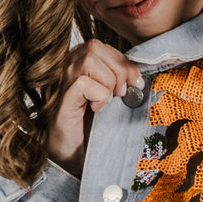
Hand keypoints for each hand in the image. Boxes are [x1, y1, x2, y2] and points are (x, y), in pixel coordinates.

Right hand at [48, 40, 143, 176]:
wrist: (75, 156)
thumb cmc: (93, 127)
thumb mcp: (114, 99)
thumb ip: (122, 81)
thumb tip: (140, 77)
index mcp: (80, 62)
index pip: (104, 46)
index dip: (124, 63)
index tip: (134, 84)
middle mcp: (68, 66)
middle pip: (96, 47)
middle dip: (118, 71)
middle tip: (121, 96)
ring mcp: (63, 81)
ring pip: (89, 60)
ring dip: (107, 83)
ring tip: (107, 102)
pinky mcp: (63, 99)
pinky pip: (84, 83)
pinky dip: (98, 96)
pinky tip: (95, 110)